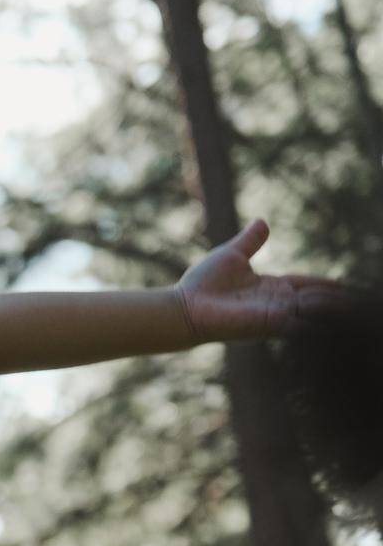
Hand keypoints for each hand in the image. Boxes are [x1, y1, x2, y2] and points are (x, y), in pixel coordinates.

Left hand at [173, 219, 369, 341]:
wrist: (185, 306)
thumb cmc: (202, 284)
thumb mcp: (231, 255)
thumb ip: (250, 241)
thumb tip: (262, 221)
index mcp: (270, 288)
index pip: (305, 284)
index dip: (325, 284)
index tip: (343, 284)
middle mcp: (276, 303)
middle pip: (315, 300)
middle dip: (337, 299)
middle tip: (361, 298)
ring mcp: (274, 315)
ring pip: (313, 310)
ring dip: (331, 304)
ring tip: (353, 301)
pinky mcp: (269, 323)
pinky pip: (301, 319)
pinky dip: (316, 314)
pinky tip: (331, 306)